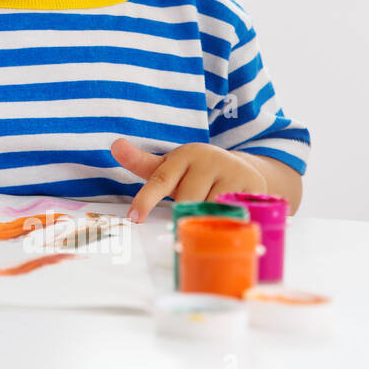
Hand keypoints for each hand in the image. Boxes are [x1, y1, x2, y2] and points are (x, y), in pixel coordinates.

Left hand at [110, 138, 267, 222]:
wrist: (239, 169)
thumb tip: (115, 145)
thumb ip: (141, 162)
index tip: (134, 218)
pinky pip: (235, 214)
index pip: (160, 179)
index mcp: (185, 155)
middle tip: (187, 218)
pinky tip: (227, 223)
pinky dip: (228, 222)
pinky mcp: (254, 187)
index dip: (146, 199)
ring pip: (211, 209)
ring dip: (206, 220)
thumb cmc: (194, 173)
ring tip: (209, 218)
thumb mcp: (169, 167)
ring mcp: (233, 172)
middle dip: (184, 214)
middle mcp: (209, 160)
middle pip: (187, 201)